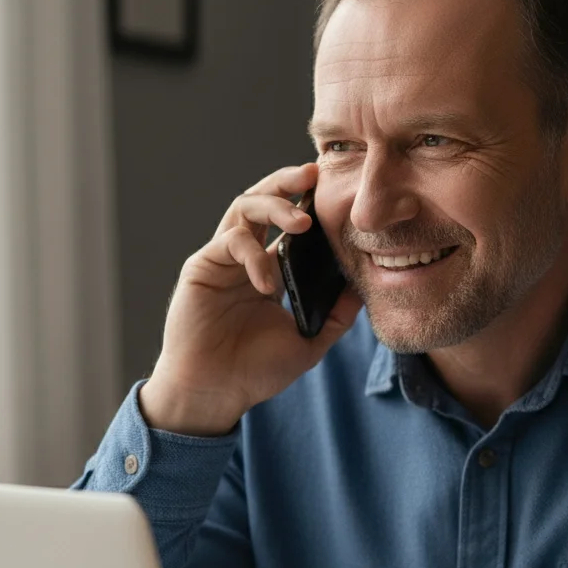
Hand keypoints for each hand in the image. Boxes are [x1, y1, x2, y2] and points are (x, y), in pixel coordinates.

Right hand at [139, 162, 362, 434]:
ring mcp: (221, 260)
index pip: (289, 223)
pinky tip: (268, 284)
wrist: (214, 394)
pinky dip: (254, 256)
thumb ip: (336, 315)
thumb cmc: (254, 371)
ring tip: (301, 221)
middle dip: (288, 182)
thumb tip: (365, 287)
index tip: (337, 191)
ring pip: (244, 207)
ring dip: (274, 205)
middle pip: (264, 200)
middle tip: (314, 174)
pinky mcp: (202, 267)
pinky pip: (231, 242)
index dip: (309, 203)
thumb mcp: (309, 342)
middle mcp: (244, 257)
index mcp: (269, 270)